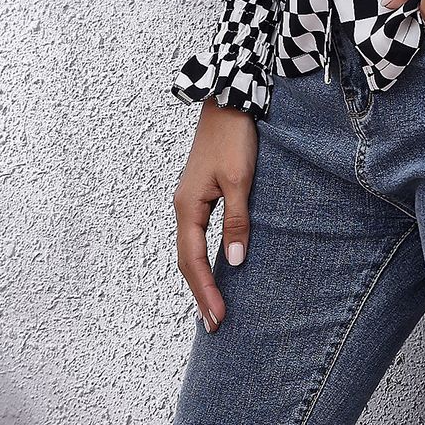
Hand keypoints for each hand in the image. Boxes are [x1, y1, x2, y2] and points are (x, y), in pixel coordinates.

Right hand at [172, 101, 256, 333]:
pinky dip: (204, 257)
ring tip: (213, 305)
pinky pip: (198, 234)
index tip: (218, 318)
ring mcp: (191, 199)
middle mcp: (184, 207)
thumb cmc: (234, 137)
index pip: (193, 261)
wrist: (229, 100)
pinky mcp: (202, 192)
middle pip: (188, 260)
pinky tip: (216, 266)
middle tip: (215, 324)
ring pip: (192, 248)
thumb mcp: (240, 179)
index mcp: (188, 207)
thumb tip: (235, 260)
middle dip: (200, 292)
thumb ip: (237, 220)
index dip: (205, 291)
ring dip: (201, 278)